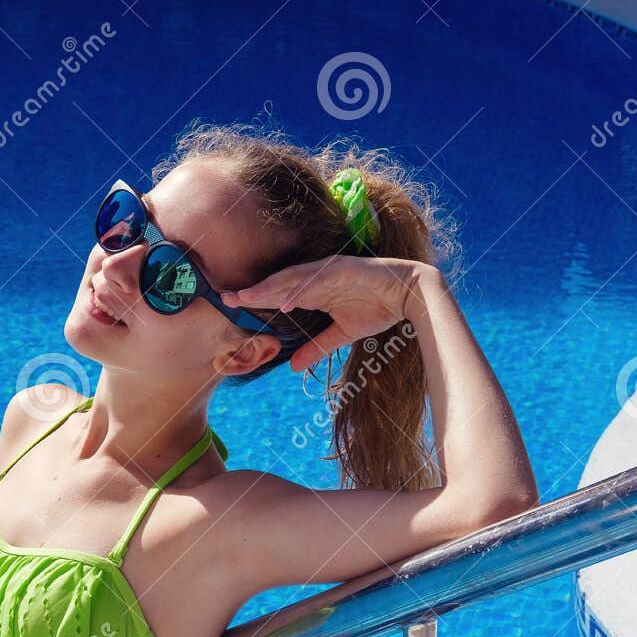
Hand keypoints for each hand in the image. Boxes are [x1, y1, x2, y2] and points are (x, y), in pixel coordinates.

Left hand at [220, 256, 427, 373]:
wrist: (410, 293)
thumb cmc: (377, 307)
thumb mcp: (341, 334)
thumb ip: (316, 347)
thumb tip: (293, 367)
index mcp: (313, 290)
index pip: (278, 295)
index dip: (256, 300)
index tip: (231, 306)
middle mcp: (317, 278)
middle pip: (278, 285)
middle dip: (252, 292)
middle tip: (225, 298)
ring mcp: (329, 272)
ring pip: (292, 280)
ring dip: (269, 288)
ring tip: (246, 297)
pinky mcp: (344, 270)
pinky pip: (318, 280)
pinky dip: (300, 290)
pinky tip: (285, 301)